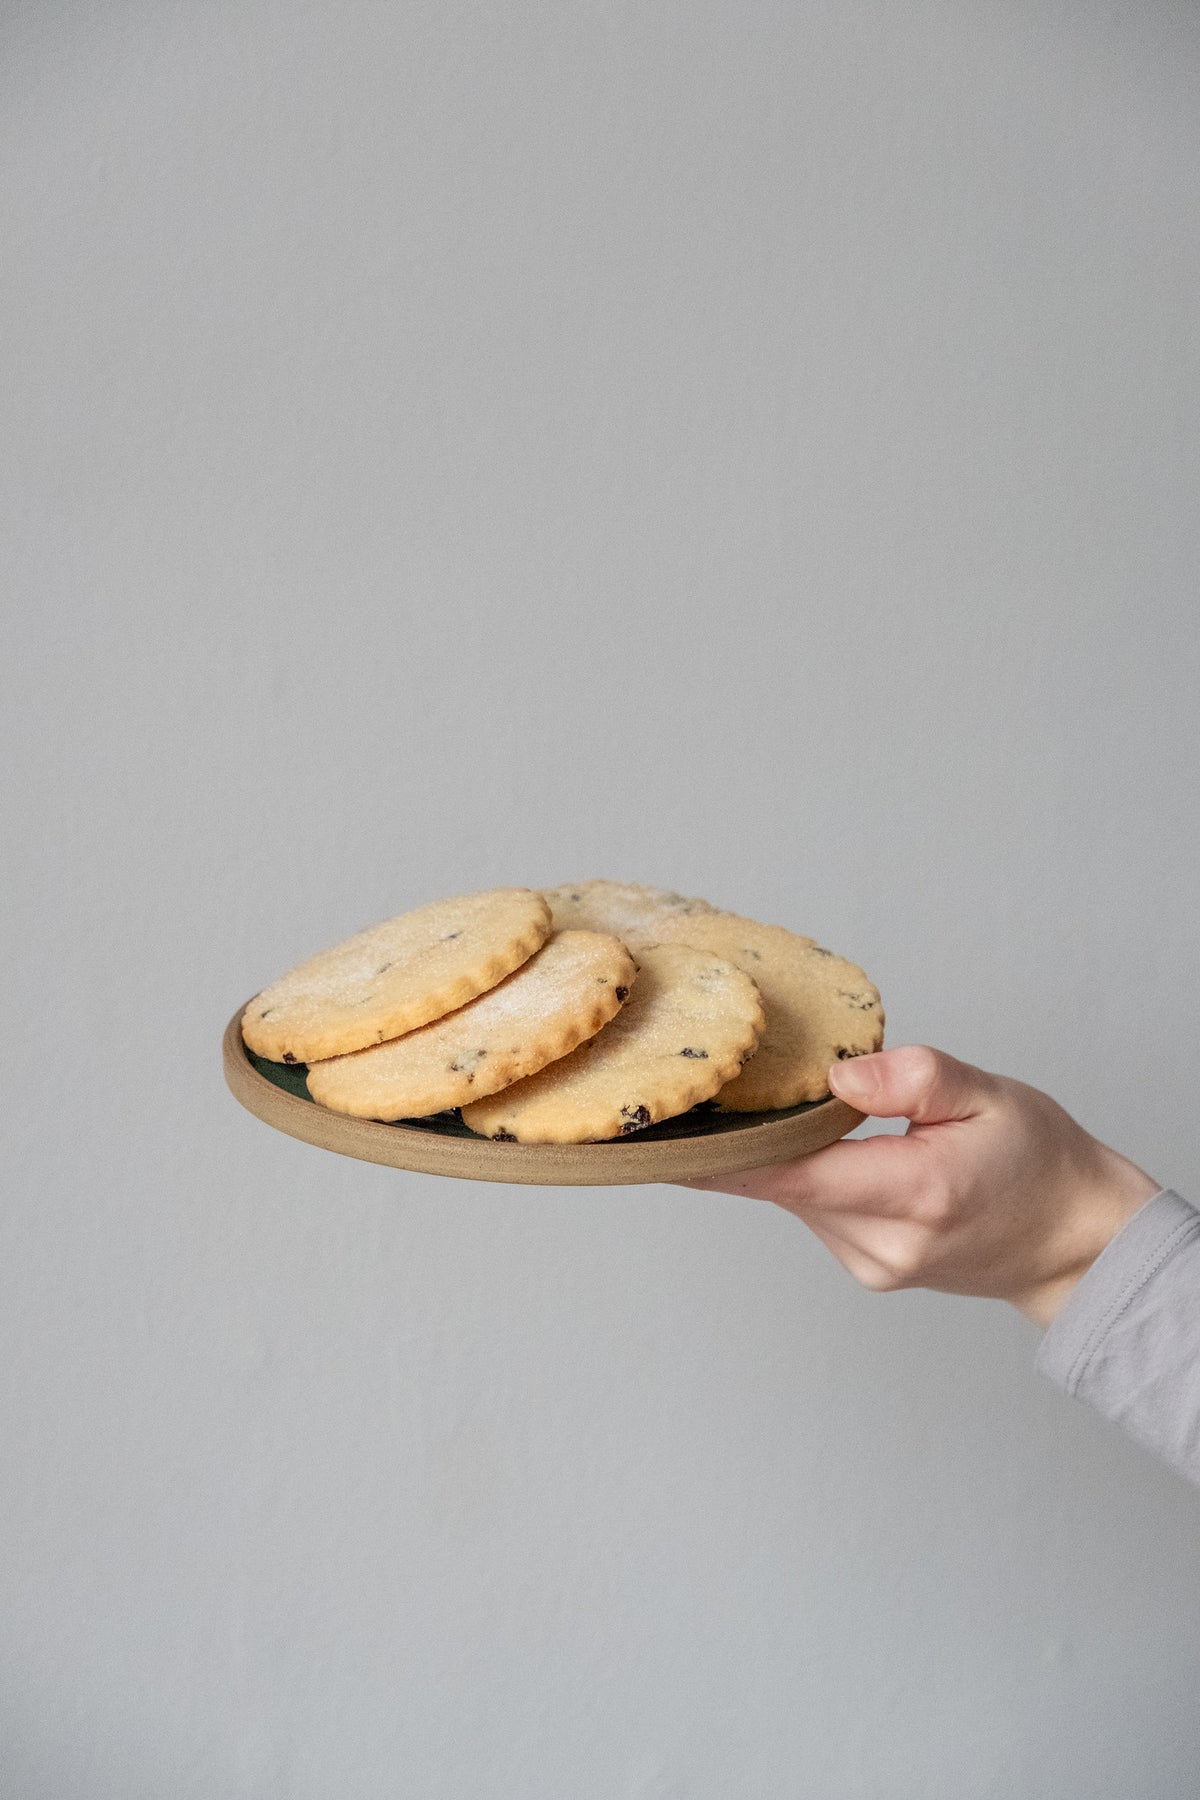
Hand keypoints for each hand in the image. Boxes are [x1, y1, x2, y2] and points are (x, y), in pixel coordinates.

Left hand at [684, 1046, 1160, 1326]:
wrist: (1075, 1240)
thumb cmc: (1039, 1160)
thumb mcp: (990, 1094)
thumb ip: (913, 1078)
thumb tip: (838, 1074)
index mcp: (915, 1193)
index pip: (791, 1175)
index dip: (722, 1155)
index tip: (664, 1136)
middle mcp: (884, 1242)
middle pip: (783, 1182)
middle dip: (748, 1136)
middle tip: (703, 1084)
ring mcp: (872, 1263)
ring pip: (795, 1195)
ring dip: (785, 1152)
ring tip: (784, 1102)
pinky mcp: (867, 1266)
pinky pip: (815, 1208)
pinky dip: (809, 1172)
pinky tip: (827, 1141)